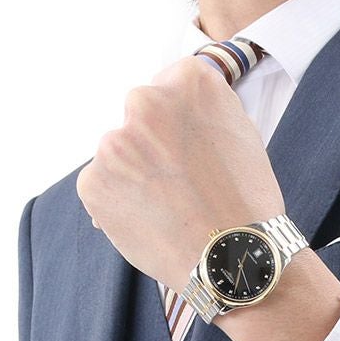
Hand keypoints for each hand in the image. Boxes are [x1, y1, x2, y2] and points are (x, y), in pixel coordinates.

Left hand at [76, 56, 285, 292]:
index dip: (182, 124)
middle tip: (182, 183)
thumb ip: (204, 111)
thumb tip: (177, 109)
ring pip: (120, 155)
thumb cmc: (247, 202)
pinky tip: (153, 223)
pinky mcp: (92, 181)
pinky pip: (103, 187)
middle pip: (141, 118)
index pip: (171, 87)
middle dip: (155, 145)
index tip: (193, 149)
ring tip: (171, 209)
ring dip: (137, 176)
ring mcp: (113, 142)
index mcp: (189, 81)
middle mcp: (145, 101)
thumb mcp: (242, 134)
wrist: (233, 259)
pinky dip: (121, 204)